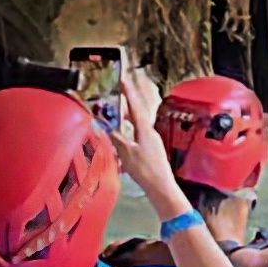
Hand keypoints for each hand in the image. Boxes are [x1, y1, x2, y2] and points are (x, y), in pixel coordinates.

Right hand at [112, 64, 186, 218]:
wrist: (161, 187)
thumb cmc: (145, 170)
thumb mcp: (127, 154)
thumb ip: (117, 138)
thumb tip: (105, 125)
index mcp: (145, 129)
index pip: (135, 106)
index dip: (128, 93)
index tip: (122, 80)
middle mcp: (150, 132)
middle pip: (137, 113)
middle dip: (127, 102)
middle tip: (118, 91)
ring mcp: (152, 140)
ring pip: (138, 123)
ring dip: (127, 116)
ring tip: (117, 111)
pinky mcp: (151, 148)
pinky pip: (138, 133)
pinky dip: (130, 129)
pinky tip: (124, 134)